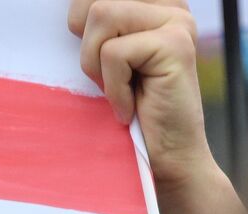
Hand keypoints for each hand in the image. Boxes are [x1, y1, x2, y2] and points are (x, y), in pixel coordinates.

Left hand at [70, 0, 243, 213]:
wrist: (167, 162)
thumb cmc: (133, 115)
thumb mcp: (107, 58)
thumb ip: (96, 25)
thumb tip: (69, 10)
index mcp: (156, 3)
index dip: (82, 24)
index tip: (101, 62)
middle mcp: (172, 5)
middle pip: (95, 0)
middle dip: (88, 45)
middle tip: (110, 81)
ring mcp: (178, 22)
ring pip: (102, 14)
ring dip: (97, 65)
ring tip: (119, 92)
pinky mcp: (176, 45)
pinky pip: (114, 52)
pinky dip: (113, 87)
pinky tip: (130, 107)